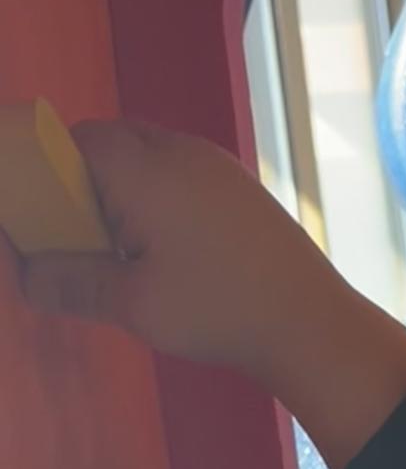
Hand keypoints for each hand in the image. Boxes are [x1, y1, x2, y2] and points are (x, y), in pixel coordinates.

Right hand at [12, 120, 405, 468]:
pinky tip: (172, 251)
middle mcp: (179, 149)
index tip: (45, 217)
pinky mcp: (244, 190)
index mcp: (142, 166)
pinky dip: (163, 199)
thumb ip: (70, 282)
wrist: (314, 326)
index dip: (48, 172)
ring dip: (127, 189)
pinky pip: (185, 176)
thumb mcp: (132, 304)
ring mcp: (218, 165)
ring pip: (150, 157)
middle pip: (111, 142)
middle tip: (83, 236)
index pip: (73, 142)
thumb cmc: (218, 311)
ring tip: (127, 248)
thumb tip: (25, 276)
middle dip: (86, 180)